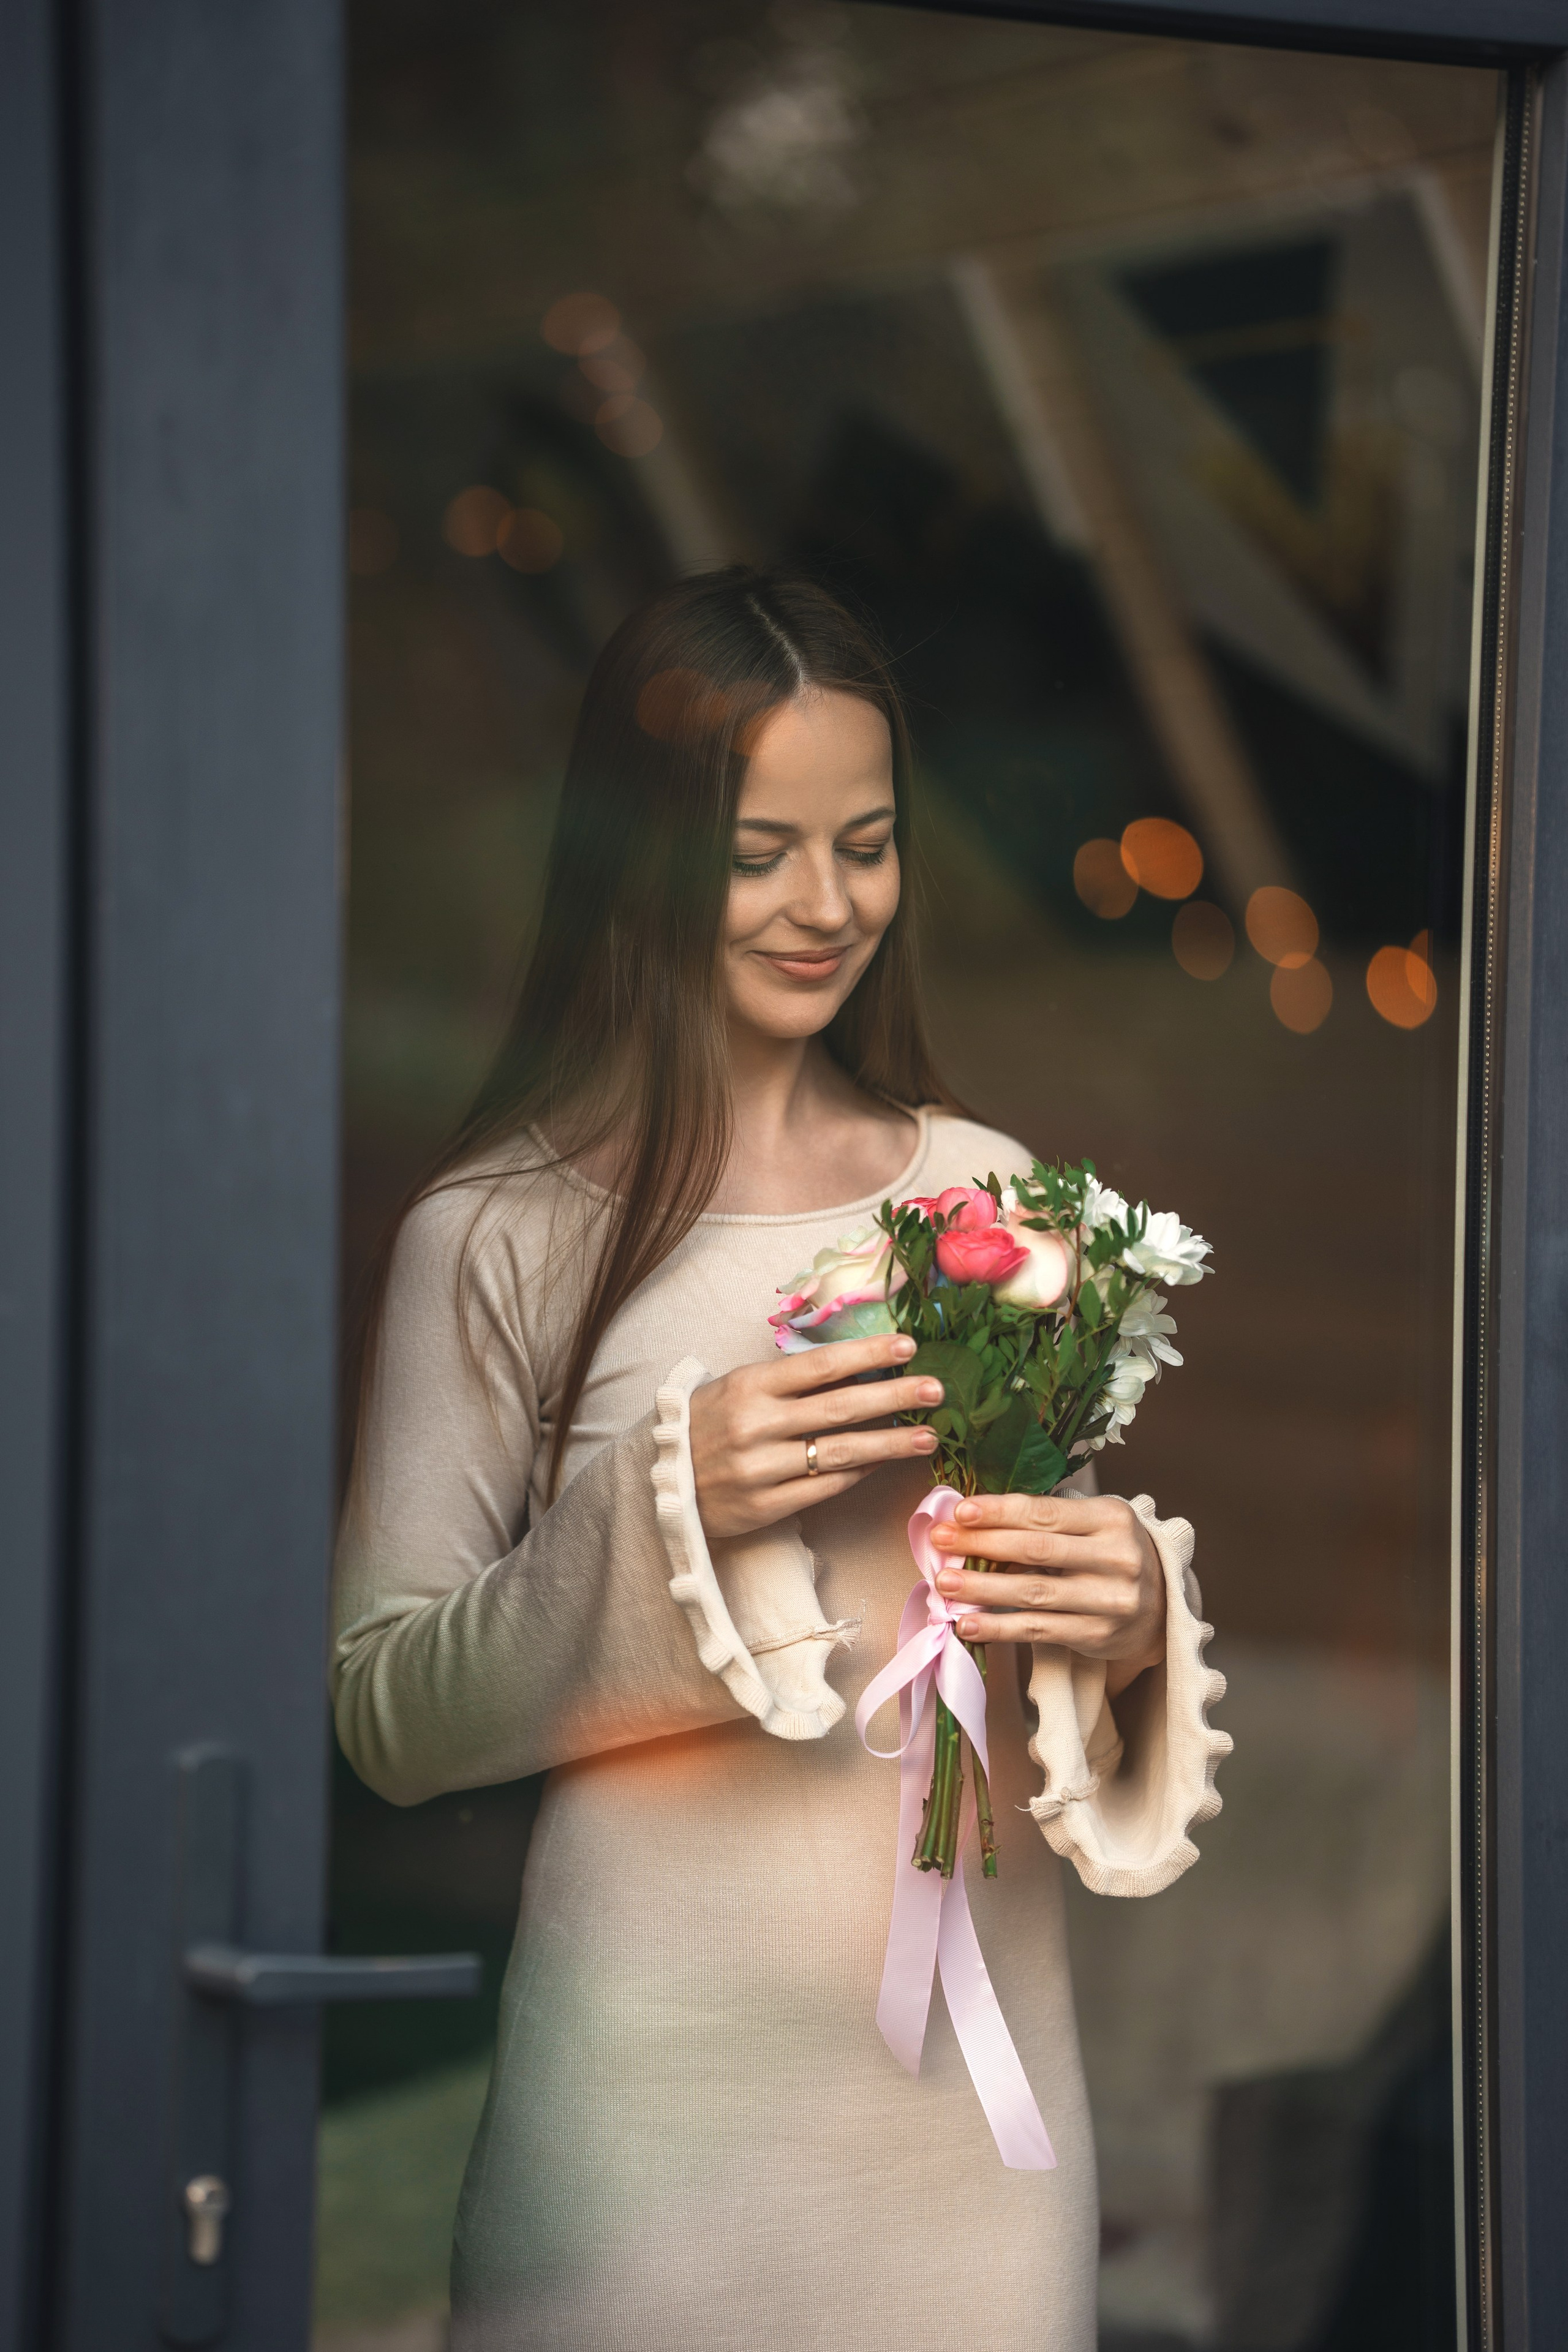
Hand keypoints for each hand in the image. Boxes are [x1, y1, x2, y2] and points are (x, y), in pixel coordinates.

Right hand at [689, 1334, 944, 1541]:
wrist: (660, 1479)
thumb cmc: (709, 1423)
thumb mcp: (738, 1386)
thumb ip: (789, 1380)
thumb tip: (858, 1369)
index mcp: (750, 1386)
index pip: (822, 1365)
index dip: (869, 1355)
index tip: (909, 1346)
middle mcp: (756, 1425)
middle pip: (840, 1408)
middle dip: (895, 1397)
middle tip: (936, 1389)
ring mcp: (761, 1469)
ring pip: (839, 1453)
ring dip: (890, 1444)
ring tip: (928, 1435)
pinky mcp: (765, 1507)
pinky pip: (824, 1488)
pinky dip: (858, 1474)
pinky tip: (883, 1463)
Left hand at [930, 1492, 1165, 1697]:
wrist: (1162, 1607)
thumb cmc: (1111, 1554)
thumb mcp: (1093, 1524)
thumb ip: (1046, 1520)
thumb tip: (973, 1518)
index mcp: (1112, 1518)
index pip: (1046, 1512)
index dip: (999, 1511)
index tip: (959, 1511)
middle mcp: (1118, 1558)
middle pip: (1036, 1550)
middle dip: (981, 1543)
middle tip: (939, 1541)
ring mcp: (1110, 1600)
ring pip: (1034, 1593)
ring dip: (982, 1587)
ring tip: (944, 1582)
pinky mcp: (1098, 1635)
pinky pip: (1039, 1630)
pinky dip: (999, 1628)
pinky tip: (967, 1623)